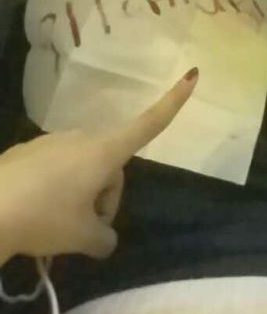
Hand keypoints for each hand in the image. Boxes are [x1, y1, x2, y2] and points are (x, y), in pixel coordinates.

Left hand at [0, 68, 198, 262]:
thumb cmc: (45, 218)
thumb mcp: (84, 239)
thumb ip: (105, 238)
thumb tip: (104, 238)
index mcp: (104, 152)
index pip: (148, 124)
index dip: (173, 102)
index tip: (192, 74)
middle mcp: (81, 138)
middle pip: (110, 167)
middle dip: (105, 199)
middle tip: (85, 233)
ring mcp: (51, 142)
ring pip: (81, 171)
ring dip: (79, 198)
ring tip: (56, 230)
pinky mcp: (26, 152)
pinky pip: (54, 171)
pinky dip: (53, 193)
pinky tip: (34, 216)